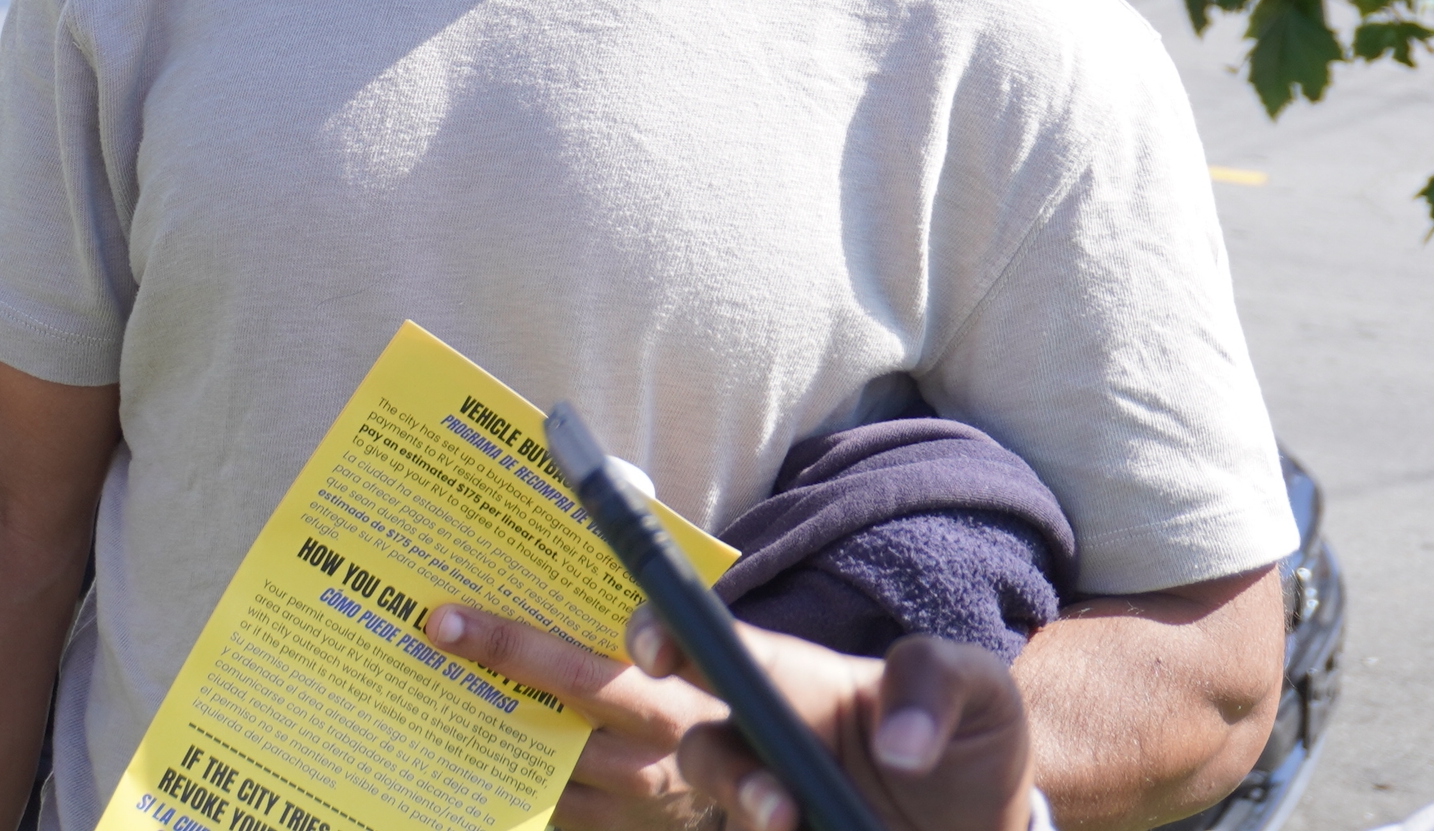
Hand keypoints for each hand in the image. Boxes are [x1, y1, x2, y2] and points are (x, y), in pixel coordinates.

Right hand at [427, 603, 1033, 830]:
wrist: (973, 829)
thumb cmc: (966, 749)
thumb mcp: (984, 701)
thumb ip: (942, 687)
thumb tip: (897, 739)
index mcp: (771, 671)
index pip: (692, 639)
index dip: (658, 629)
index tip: (648, 640)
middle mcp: (728, 728)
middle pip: (614, 692)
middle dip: (527, 650)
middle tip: (449, 624)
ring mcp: (727, 795)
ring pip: (646, 781)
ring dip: (704, 791)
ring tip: (787, 817)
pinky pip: (645, 825)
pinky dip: (628, 818)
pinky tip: (611, 818)